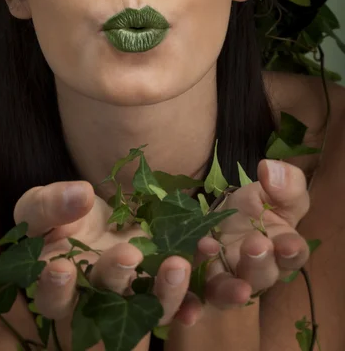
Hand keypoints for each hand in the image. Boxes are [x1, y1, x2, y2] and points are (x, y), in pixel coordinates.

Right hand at [13, 181, 195, 349]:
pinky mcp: (161, 278)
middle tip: (128, 255)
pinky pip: (182, 286)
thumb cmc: (56, 214)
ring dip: (165, 292)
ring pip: (150, 307)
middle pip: (107, 304)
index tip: (62, 267)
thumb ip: (49, 206)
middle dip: (117, 279)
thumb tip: (80, 195)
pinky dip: (197, 277)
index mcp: (58, 286)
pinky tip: (206, 250)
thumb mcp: (39, 206)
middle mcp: (97, 299)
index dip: (56, 288)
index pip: (51, 298)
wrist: (92, 214)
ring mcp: (134, 292)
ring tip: (177, 265)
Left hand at [173, 159, 310, 325]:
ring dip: (227, 288)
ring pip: (228, 293)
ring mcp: (225, 280)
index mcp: (280, 249)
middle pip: (261, 276)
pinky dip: (191, 307)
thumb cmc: (251, 208)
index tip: (286, 243)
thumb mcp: (270, 190)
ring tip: (215, 259)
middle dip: (258, 263)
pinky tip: (187, 310)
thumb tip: (272, 169)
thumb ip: (284, 184)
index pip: (292, 254)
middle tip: (254, 245)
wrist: (215, 218)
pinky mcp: (197, 286)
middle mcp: (255, 272)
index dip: (291, 251)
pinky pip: (194, 301)